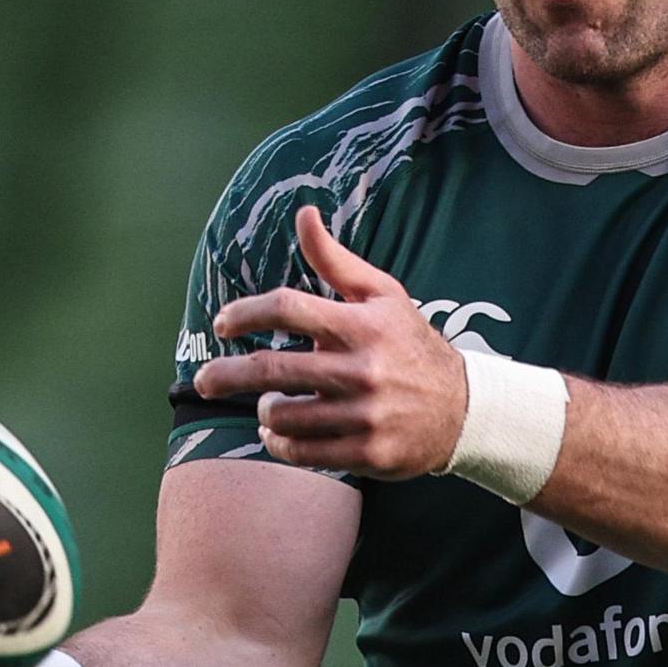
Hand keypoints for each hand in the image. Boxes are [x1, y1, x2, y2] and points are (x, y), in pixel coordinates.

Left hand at [192, 206, 467, 479]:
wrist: (463, 408)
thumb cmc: (410, 344)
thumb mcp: (382, 295)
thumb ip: (335, 259)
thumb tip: (304, 214)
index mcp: (361, 324)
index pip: (288, 308)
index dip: (246, 313)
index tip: (223, 324)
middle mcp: (362, 369)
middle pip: (273, 369)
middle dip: (226, 375)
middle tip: (204, 380)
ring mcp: (365, 415)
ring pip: (283, 415)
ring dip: (263, 410)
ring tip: (267, 403)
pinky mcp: (367, 453)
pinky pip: (302, 451)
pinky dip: (279, 442)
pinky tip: (279, 431)